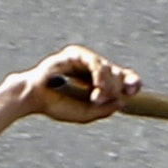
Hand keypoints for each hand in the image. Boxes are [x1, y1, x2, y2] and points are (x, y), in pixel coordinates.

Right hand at [20, 46, 139, 122]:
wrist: (34, 98)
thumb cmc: (57, 105)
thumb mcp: (85, 114)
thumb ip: (103, 110)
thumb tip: (122, 102)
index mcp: (99, 82)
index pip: (123, 79)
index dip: (131, 83)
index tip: (133, 91)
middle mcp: (95, 69)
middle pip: (118, 74)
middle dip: (118, 87)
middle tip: (105, 101)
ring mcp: (86, 60)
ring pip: (108, 69)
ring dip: (106, 86)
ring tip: (96, 99)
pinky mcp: (77, 54)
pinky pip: (95, 62)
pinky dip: (99, 76)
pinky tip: (97, 88)